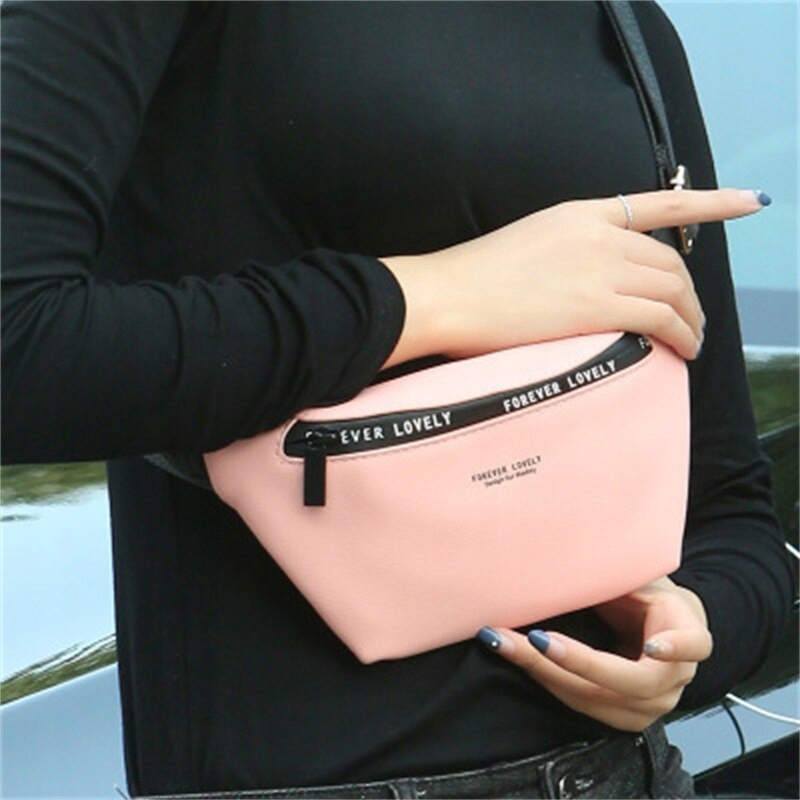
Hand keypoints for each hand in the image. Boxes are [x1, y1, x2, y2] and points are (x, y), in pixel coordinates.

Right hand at [382, 188, 768, 366]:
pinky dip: (682, 334)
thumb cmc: (471, 280)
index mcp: (580, 215)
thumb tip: (592, 282)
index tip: (751, 201)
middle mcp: (599, 235)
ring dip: (692, 318)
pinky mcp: (595, 305)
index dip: (715, 201)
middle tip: (693, 319)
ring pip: (674, 290)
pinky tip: (683, 349)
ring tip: (691, 341)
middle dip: (692, 293)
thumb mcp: (526, 245)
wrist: (444, 295)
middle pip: (673, 261)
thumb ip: (569, 254)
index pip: (661, 202)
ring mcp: (599, 268)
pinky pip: (661, 317)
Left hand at [477, 578, 712, 731]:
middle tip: (534, 639)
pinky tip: (517, 657)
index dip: (676, 648)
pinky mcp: (621, 717)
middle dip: (575, 662)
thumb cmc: (647, 597)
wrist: (656, 627)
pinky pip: (580, 704)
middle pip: (628, 682)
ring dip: (546, 672)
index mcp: (689, 635)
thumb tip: (579, 546)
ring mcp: (649, 706)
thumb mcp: (641, 578)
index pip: (693, 644)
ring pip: (595, 698)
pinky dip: (545, 679)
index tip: (653, 646)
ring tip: (506, 643)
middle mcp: (673, 680)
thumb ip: (622, 574)